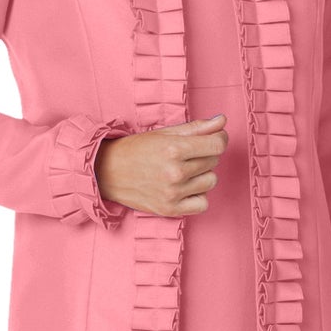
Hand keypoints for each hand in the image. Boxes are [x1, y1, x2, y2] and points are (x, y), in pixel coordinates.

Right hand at [95, 114, 229, 215]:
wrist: (107, 172)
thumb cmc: (136, 150)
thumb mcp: (165, 133)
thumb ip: (196, 128)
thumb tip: (222, 121)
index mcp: (173, 149)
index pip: (217, 145)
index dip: (219, 139)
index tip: (213, 138)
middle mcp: (174, 172)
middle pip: (213, 162)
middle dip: (204, 155)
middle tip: (185, 155)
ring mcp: (173, 193)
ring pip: (211, 182)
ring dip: (202, 175)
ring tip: (184, 171)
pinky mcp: (170, 209)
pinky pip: (203, 204)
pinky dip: (198, 196)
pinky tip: (185, 188)